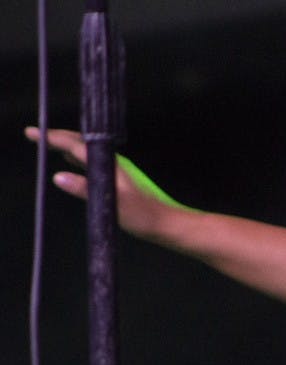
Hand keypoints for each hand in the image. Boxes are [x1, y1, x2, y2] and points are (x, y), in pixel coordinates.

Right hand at [24, 127, 191, 238]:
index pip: (75, 145)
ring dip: (66, 144)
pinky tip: (72, 160)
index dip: (52, 138)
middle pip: (80, 143)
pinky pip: (91, 162)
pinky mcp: (118, 180)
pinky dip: (77, 156)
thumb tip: (58, 177)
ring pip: (85, 151)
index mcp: (109, 165)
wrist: (167, 225)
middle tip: (35, 134)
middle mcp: (112, 163)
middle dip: (57, 137)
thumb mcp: (112, 205)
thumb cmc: (143, 217)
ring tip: (49, 143)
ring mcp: (115, 171)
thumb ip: (86, 190)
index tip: (32, 132)